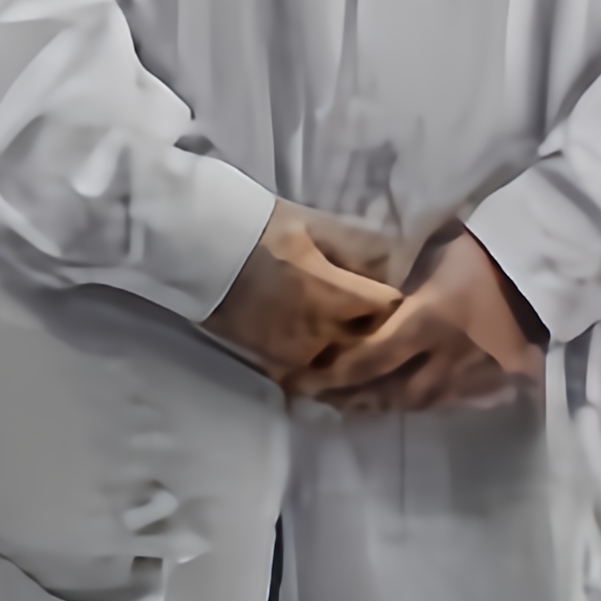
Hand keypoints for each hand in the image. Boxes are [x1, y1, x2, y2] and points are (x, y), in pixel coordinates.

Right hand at [203, 202, 397, 392]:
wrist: (203, 250)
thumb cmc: (261, 228)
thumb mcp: (316, 224)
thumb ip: (360, 245)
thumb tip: (398, 261)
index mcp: (336, 294)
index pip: (391, 309)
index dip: (395, 298)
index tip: (392, 289)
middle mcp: (322, 332)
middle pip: (373, 344)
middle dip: (380, 331)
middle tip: (381, 317)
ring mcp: (297, 353)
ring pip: (344, 366)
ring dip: (353, 353)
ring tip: (355, 337)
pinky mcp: (275, 363)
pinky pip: (313, 376)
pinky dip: (325, 368)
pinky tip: (326, 353)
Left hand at [308, 228, 545, 415]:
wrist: (545, 263)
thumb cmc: (483, 248)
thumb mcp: (432, 254)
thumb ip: (399, 278)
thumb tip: (364, 290)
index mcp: (426, 322)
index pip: (369, 359)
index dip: (333, 374)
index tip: (304, 378)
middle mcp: (444, 356)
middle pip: (391, 392)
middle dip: (354, 398)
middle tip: (324, 398)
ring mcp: (472, 373)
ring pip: (421, 402)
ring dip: (387, 404)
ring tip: (360, 402)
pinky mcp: (495, 378)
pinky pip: (452, 400)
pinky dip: (425, 401)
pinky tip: (410, 398)